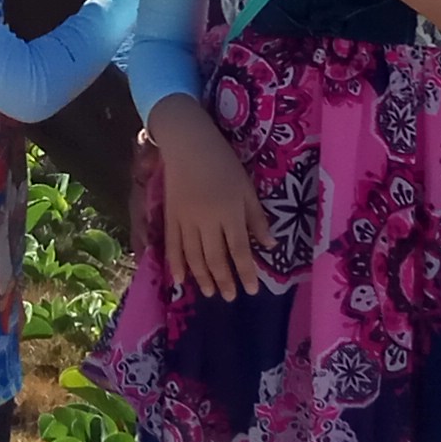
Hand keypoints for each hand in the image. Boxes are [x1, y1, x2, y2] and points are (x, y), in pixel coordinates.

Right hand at [150, 102, 270, 300]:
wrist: (187, 144)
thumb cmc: (223, 163)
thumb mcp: (246, 188)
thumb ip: (257, 218)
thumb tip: (270, 246)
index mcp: (230, 212)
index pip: (240, 250)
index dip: (246, 272)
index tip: (251, 290)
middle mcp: (207, 221)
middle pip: (215, 257)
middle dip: (224, 280)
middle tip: (229, 297)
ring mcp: (186, 220)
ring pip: (194, 256)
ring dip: (202, 277)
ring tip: (210, 292)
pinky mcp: (170, 217)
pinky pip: (173, 245)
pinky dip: (176, 264)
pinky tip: (181, 279)